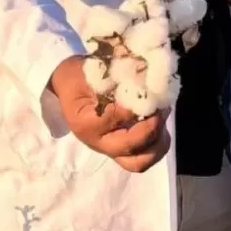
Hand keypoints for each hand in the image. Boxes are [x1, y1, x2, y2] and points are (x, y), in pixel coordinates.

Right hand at [47, 56, 170, 172]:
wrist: (69, 87)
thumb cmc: (80, 76)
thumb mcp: (90, 70)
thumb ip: (114, 74)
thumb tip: (143, 71)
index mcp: (86, 123)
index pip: (116, 118)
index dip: (136, 104)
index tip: (147, 89)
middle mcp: (97, 142)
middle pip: (130, 147)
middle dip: (151, 127)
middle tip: (160, 107)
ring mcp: (109, 149)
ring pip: (139, 161)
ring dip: (157, 141)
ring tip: (161, 116)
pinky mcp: (120, 151)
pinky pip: (143, 158)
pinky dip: (157, 144)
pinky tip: (160, 123)